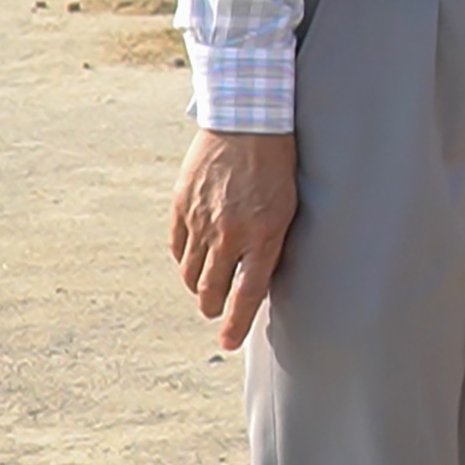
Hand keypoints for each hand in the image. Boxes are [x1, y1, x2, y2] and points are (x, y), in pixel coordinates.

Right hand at [168, 129, 298, 351]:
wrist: (248, 122)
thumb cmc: (278, 165)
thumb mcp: (287, 207)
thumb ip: (271, 243)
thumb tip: (259, 276)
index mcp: (263, 236)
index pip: (246, 295)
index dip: (236, 324)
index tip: (229, 343)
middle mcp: (229, 234)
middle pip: (211, 291)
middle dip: (214, 308)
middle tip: (217, 311)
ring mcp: (201, 221)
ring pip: (191, 274)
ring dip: (198, 287)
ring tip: (206, 289)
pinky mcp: (182, 207)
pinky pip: (177, 248)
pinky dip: (184, 261)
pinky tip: (191, 262)